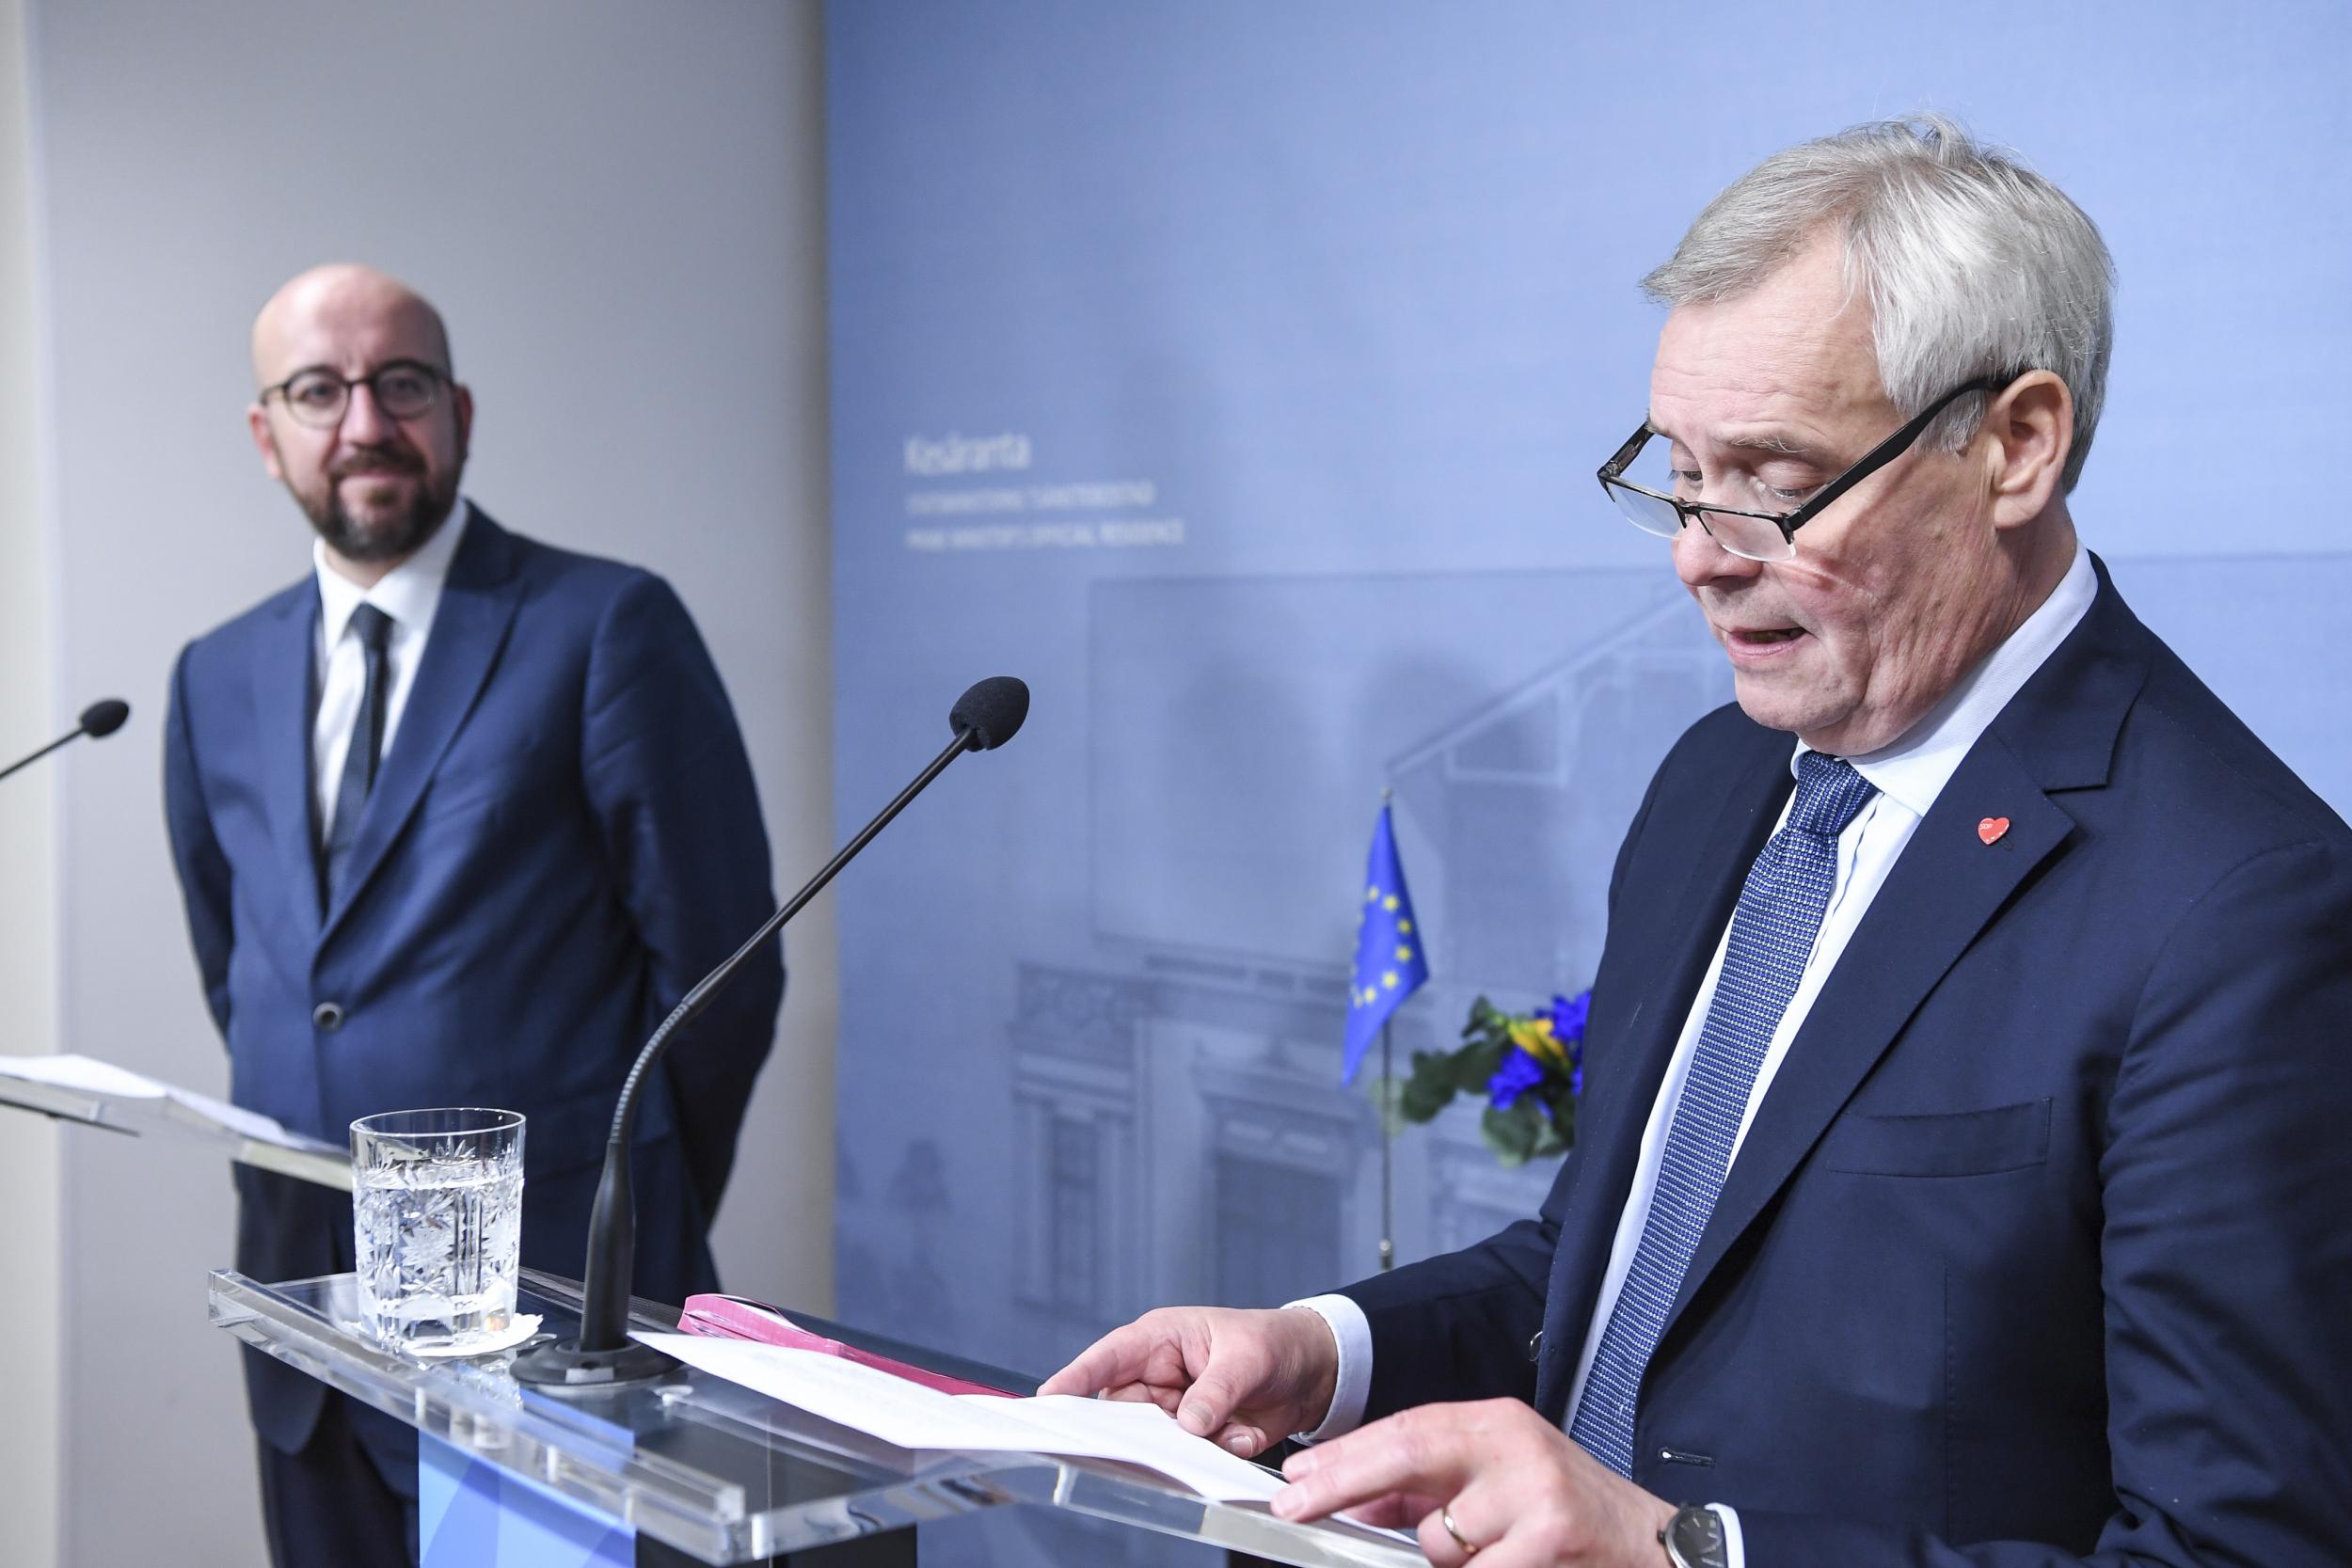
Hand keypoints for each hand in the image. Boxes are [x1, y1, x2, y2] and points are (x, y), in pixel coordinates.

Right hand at [1037, 1305, 1339, 1457]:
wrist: (1315, 1372)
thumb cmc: (1274, 1343)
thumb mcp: (1247, 1358)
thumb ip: (1216, 1391)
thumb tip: (1188, 1423)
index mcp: (1162, 1339)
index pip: (1109, 1358)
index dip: (1077, 1377)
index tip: (1049, 1397)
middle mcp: (1160, 1375)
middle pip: (1123, 1409)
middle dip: (1141, 1427)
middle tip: (1165, 1432)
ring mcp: (1176, 1408)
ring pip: (1158, 1438)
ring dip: (1192, 1441)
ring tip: (1230, 1424)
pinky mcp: (1197, 1435)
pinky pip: (1193, 1455)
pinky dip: (1222, 1448)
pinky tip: (1246, 1430)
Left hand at [1273, 1397, 1675, 1567]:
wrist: (1655, 1548)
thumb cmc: (1570, 1517)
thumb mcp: (1498, 1487)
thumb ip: (1428, 1491)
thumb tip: (1352, 1502)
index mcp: (1499, 1423)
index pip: (1404, 1429)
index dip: (1344, 1455)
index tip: (1296, 1478)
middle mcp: (1517, 1445)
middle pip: (1408, 1454)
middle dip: (1342, 1482)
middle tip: (1296, 1505)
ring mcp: (1536, 1492)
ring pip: (1438, 1539)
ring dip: (1443, 1559)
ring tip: (1492, 1553)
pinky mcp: (1551, 1537)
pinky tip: (1512, 1564)